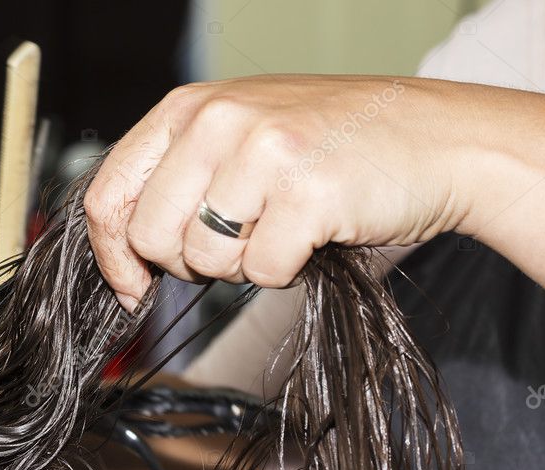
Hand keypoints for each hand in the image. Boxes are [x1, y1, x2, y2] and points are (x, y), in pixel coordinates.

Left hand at [84, 75, 492, 308]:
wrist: (436, 140)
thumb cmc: (331, 147)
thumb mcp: (238, 140)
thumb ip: (177, 180)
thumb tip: (123, 256)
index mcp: (189, 108)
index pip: (108, 194)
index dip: (112, 255)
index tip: (132, 287)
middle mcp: (217, 120)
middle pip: (151, 238)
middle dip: (187, 263)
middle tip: (236, 242)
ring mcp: (262, 153)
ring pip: (204, 259)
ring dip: (242, 264)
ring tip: (281, 225)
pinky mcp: (306, 191)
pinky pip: (261, 272)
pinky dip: (286, 269)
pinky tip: (313, 232)